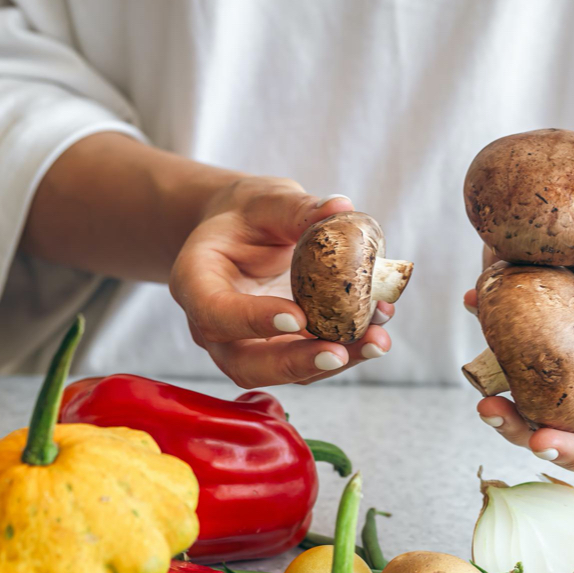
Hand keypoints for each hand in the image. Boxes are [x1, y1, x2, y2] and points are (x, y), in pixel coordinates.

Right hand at [170, 177, 393, 387]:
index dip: (253, 320)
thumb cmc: (248, 214)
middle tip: (338, 352)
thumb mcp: (267, 200)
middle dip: (296, 363)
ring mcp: (247, 344)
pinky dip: (346, 350)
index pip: (215, 312)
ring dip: (333, 362)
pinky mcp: (281, 350)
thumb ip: (297, 208)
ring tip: (376, 340)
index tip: (297, 317)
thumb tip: (341, 207)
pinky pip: (310, 361)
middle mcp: (215, 325)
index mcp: (196, 281)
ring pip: (283, 372)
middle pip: (244, 364)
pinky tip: (377, 329)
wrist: (244, 232)